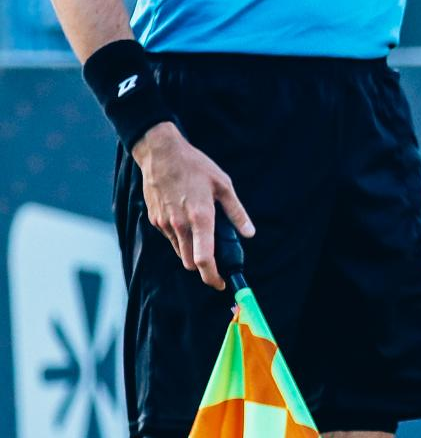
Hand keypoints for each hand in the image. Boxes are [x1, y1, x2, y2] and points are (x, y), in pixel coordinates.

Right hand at [129, 122, 252, 289]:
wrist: (161, 154)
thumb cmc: (196, 167)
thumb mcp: (223, 185)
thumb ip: (236, 212)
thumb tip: (249, 233)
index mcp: (200, 217)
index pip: (204, 259)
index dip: (212, 276)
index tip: (221, 283)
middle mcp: (180, 225)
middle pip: (190, 262)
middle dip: (203, 267)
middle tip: (217, 261)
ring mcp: (165, 224)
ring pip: (179, 252)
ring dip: (192, 253)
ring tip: (205, 238)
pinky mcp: (156, 220)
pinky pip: (171, 238)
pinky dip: (181, 239)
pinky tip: (189, 222)